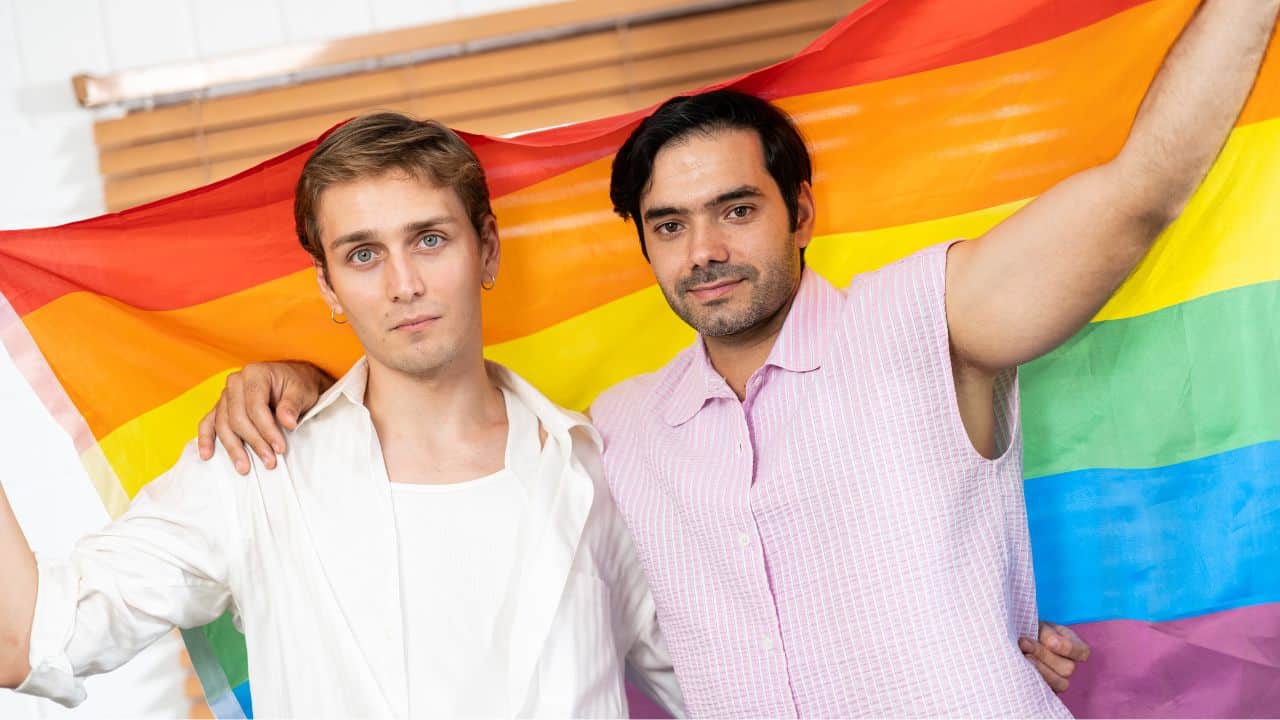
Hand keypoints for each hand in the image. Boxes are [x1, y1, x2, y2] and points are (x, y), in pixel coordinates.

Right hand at [196, 362, 332, 473]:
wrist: (292, 381)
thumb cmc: (298, 385)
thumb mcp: (302, 391)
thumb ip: (293, 405)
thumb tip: (288, 422)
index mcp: (255, 374)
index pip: (256, 406)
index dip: (267, 430)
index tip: (280, 448)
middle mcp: (235, 382)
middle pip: (237, 418)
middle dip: (254, 442)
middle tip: (269, 462)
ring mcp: (225, 395)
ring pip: (223, 424)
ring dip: (233, 448)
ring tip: (245, 467)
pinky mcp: (221, 407)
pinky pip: (208, 422)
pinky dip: (205, 438)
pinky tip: (207, 455)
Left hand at [1019, 621, 1089, 693]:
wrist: (1012, 642)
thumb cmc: (1027, 631)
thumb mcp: (1038, 626)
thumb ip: (1046, 633)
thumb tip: (1052, 643)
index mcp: (1071, 645)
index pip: (1082, 651)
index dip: (1069, 649)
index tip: (1050, 642)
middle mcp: (1068, 665)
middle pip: (1068, 668)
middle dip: (1044, 655)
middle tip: (1023, 642)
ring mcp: (1059, 679)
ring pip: (1060, 682)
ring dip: (1039, 668)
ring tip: (1023, 656)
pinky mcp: (1046, 689)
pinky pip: (1046, 690)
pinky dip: (1034, 679)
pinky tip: (1022, 668)